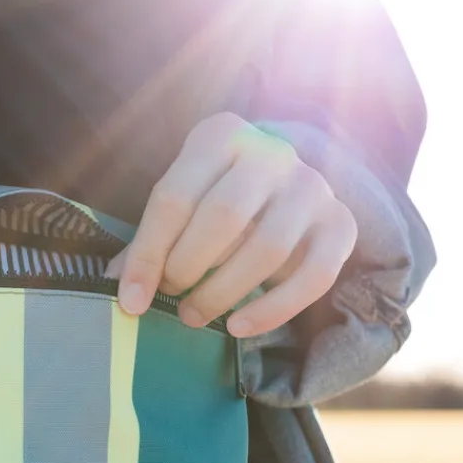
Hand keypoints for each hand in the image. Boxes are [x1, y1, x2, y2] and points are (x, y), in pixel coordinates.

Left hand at [111, 112, 357, 338]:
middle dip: (188, 268)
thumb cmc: (217, 200)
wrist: (284, 190)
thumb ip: (152, 242)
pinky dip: (273, 310)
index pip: (175, 196)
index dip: (148, 254)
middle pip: (224, 216)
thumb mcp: (182, 205)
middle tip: (171, 298)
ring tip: (194, 316)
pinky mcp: (341, 224)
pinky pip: (313, 277)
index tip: (132, 299)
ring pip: (268, 249)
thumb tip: (122, 292)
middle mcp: (272, 152)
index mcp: (220, 134)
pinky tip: (239, 327)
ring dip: (224, 293)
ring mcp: (312, 187)